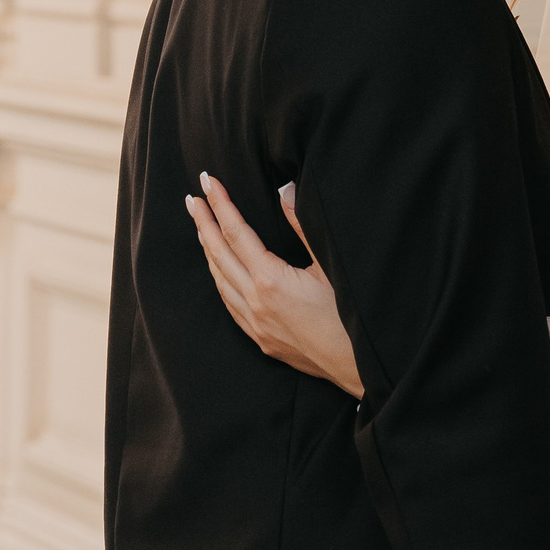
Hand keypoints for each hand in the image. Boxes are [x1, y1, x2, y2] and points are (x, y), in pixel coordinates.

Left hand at [185, 175, 363, 396]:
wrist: (357, 368)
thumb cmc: (350, 317)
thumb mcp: (330, 266)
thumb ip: (303, 227)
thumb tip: (285, 191)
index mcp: (270, 281)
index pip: (236, 232)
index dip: (220, 204)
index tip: (207, 182)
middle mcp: (255, 303)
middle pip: (219, 254)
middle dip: (203, 223)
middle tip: (192, 200)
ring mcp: (255, 324)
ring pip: (219, 281)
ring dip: (208, 252)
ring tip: (202, 229)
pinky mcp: (260, 339)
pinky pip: (229, 303)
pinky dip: (219, 279)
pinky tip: (219, 271)